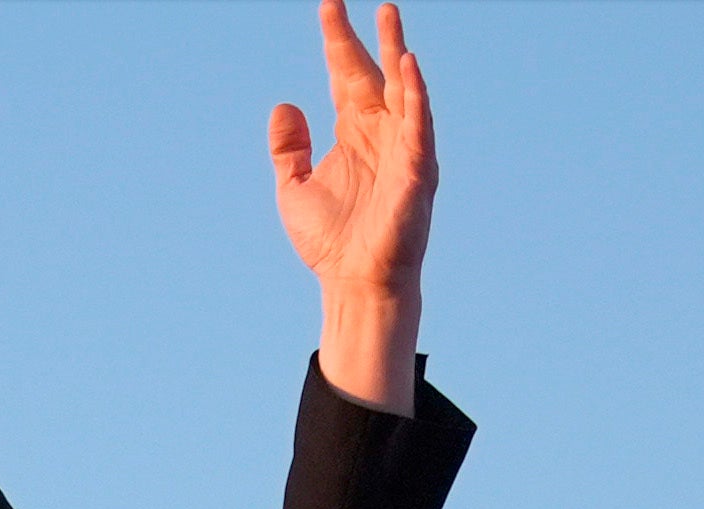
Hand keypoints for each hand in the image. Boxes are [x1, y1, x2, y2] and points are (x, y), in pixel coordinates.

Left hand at [269, 1, 434, 407]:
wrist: (353, 285)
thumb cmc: (332, 242)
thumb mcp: (295, 188)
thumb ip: (288, 149)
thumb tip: (284, 105)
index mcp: (353, 133)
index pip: (345, 74)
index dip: (337, 40)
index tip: (328, 5)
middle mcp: (381, 134)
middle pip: (376, 74)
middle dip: (372, 37)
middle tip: (370, 1)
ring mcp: (402, 151)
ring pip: (403, 93)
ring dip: (398, 56)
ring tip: (390, 19)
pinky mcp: (416, 173)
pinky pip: (419, 128)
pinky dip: (415, 98)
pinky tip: (408, 69)